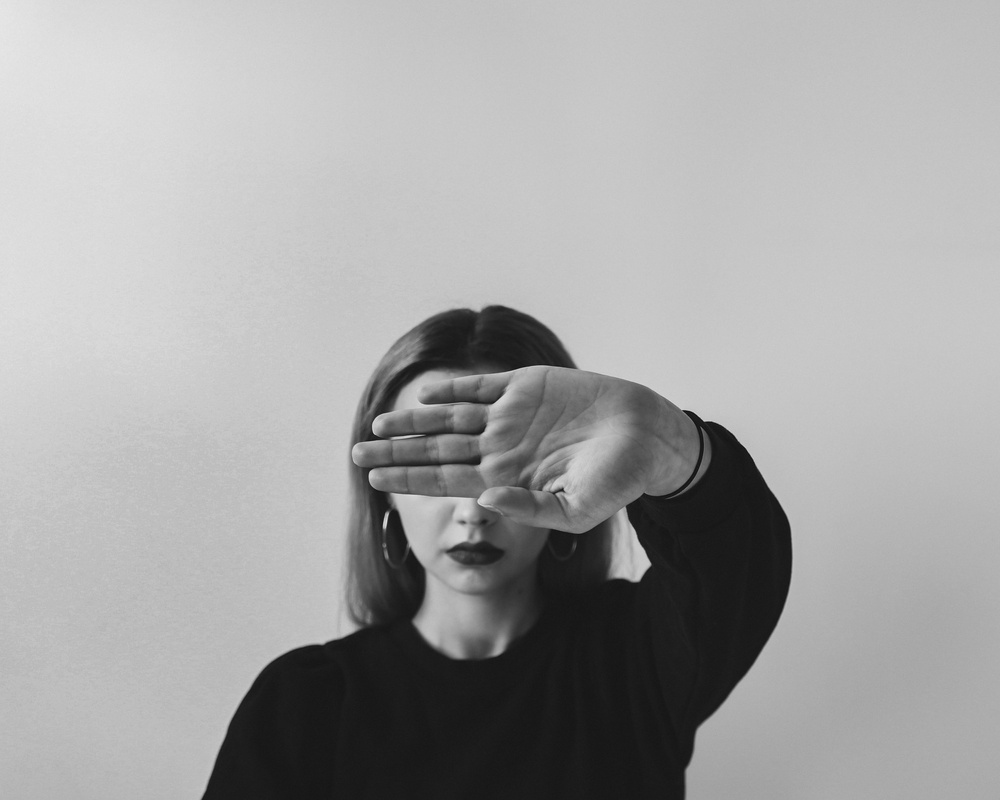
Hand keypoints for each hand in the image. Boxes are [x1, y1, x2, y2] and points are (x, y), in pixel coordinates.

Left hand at [351, 366, 704, 532]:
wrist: (649, 437)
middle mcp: (501, 447)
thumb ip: (529, 508)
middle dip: (396, 454)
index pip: (445, 480)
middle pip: (436, 450)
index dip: (408, 480)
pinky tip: (423, 393)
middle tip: (354, 456)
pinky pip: (481, 385)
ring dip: (413, 422)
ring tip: (376, 427)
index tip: (371, 481)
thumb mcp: (576, 509)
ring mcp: (512, 415)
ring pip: (449, 417)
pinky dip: (451, 387)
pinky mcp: (527, 386)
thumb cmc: (618, 479)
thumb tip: (483, 500)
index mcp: (507, 477)